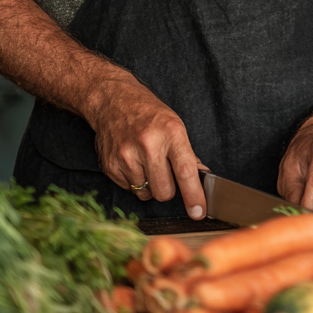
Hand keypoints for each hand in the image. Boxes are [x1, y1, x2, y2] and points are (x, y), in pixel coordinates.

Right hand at [86, 73, 206, 219]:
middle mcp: (148, 145)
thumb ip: (187, 154)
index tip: (198, 212)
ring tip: (146, 163)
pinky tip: (133, 162)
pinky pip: (129, 189)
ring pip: (146, 194)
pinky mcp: (111, 165)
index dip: (193, 195)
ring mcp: (127, 156)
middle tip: (165, 172)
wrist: (114, 100)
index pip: (185, 172)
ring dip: (149, 185)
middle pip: (164, 191)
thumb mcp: (175, 126)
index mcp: (171, 133)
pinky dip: (134, 181)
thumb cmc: (149, 113)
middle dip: (168, 189)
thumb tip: (201, 179)